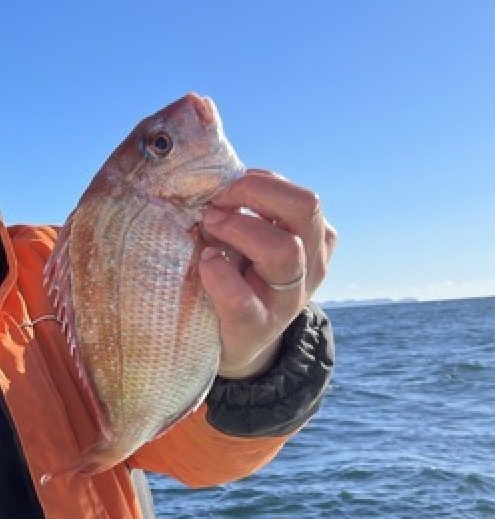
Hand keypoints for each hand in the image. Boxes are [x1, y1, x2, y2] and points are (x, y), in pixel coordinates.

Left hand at [198, 170, 336, 379]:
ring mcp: (287, 299)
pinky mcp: (256, 327)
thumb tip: (212, 175)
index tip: (225, 185)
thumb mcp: (252, 241)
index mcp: (312, 240)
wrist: (237, 343)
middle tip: (215, 202)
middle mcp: (309, 266)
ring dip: (239, 228)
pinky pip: (242, 299)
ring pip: (285, 251)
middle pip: (306, 209)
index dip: (262, 183)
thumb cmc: (240, 277)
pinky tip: (206, 262)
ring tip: (208, 228)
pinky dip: (219, 275)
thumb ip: (245, 211)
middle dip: (255, 193)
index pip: (303, 199)